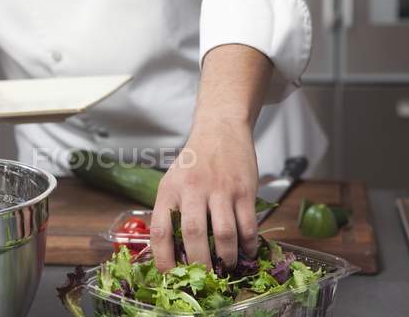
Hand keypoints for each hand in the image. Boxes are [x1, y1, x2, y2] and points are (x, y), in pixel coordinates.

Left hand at [150, 119, 258, 271]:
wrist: (220, 129)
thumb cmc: (195, 160)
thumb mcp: (172, 180)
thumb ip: (170, 210)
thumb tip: (170, 251)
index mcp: (169, 190)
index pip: (160, 230)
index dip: (164, 258)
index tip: (171, 276)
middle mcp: (192, 189)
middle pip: (194, 235)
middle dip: (200, 264)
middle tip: (205, 279)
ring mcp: (220, 189)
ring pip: (224, 233)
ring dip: (226, 257)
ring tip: (226, 266)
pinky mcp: (243, 189)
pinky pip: (248, 225)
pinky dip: (248, 244)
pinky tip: (247, 251)